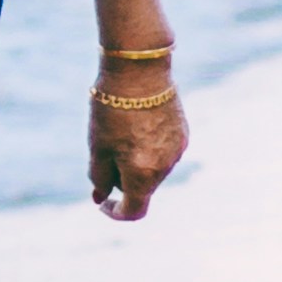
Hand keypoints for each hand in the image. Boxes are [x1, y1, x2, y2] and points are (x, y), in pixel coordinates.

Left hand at [89, 79, 186, 222]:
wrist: (140, 70)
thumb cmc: (112, 109)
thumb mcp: (97, 146)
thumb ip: (99, 177)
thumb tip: (100, 197)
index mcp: (143, 175)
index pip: (134, 210)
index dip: (115, 211)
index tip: (102, 202)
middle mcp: (165, 168)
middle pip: (142, 188)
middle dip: (122, 178)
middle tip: (104, 148)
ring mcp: (178, 151)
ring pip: (153, 169)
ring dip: (136, 161)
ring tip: (121, 128)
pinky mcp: (183, 134)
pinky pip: (163, 152)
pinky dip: (148, 148)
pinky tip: (137, 121)